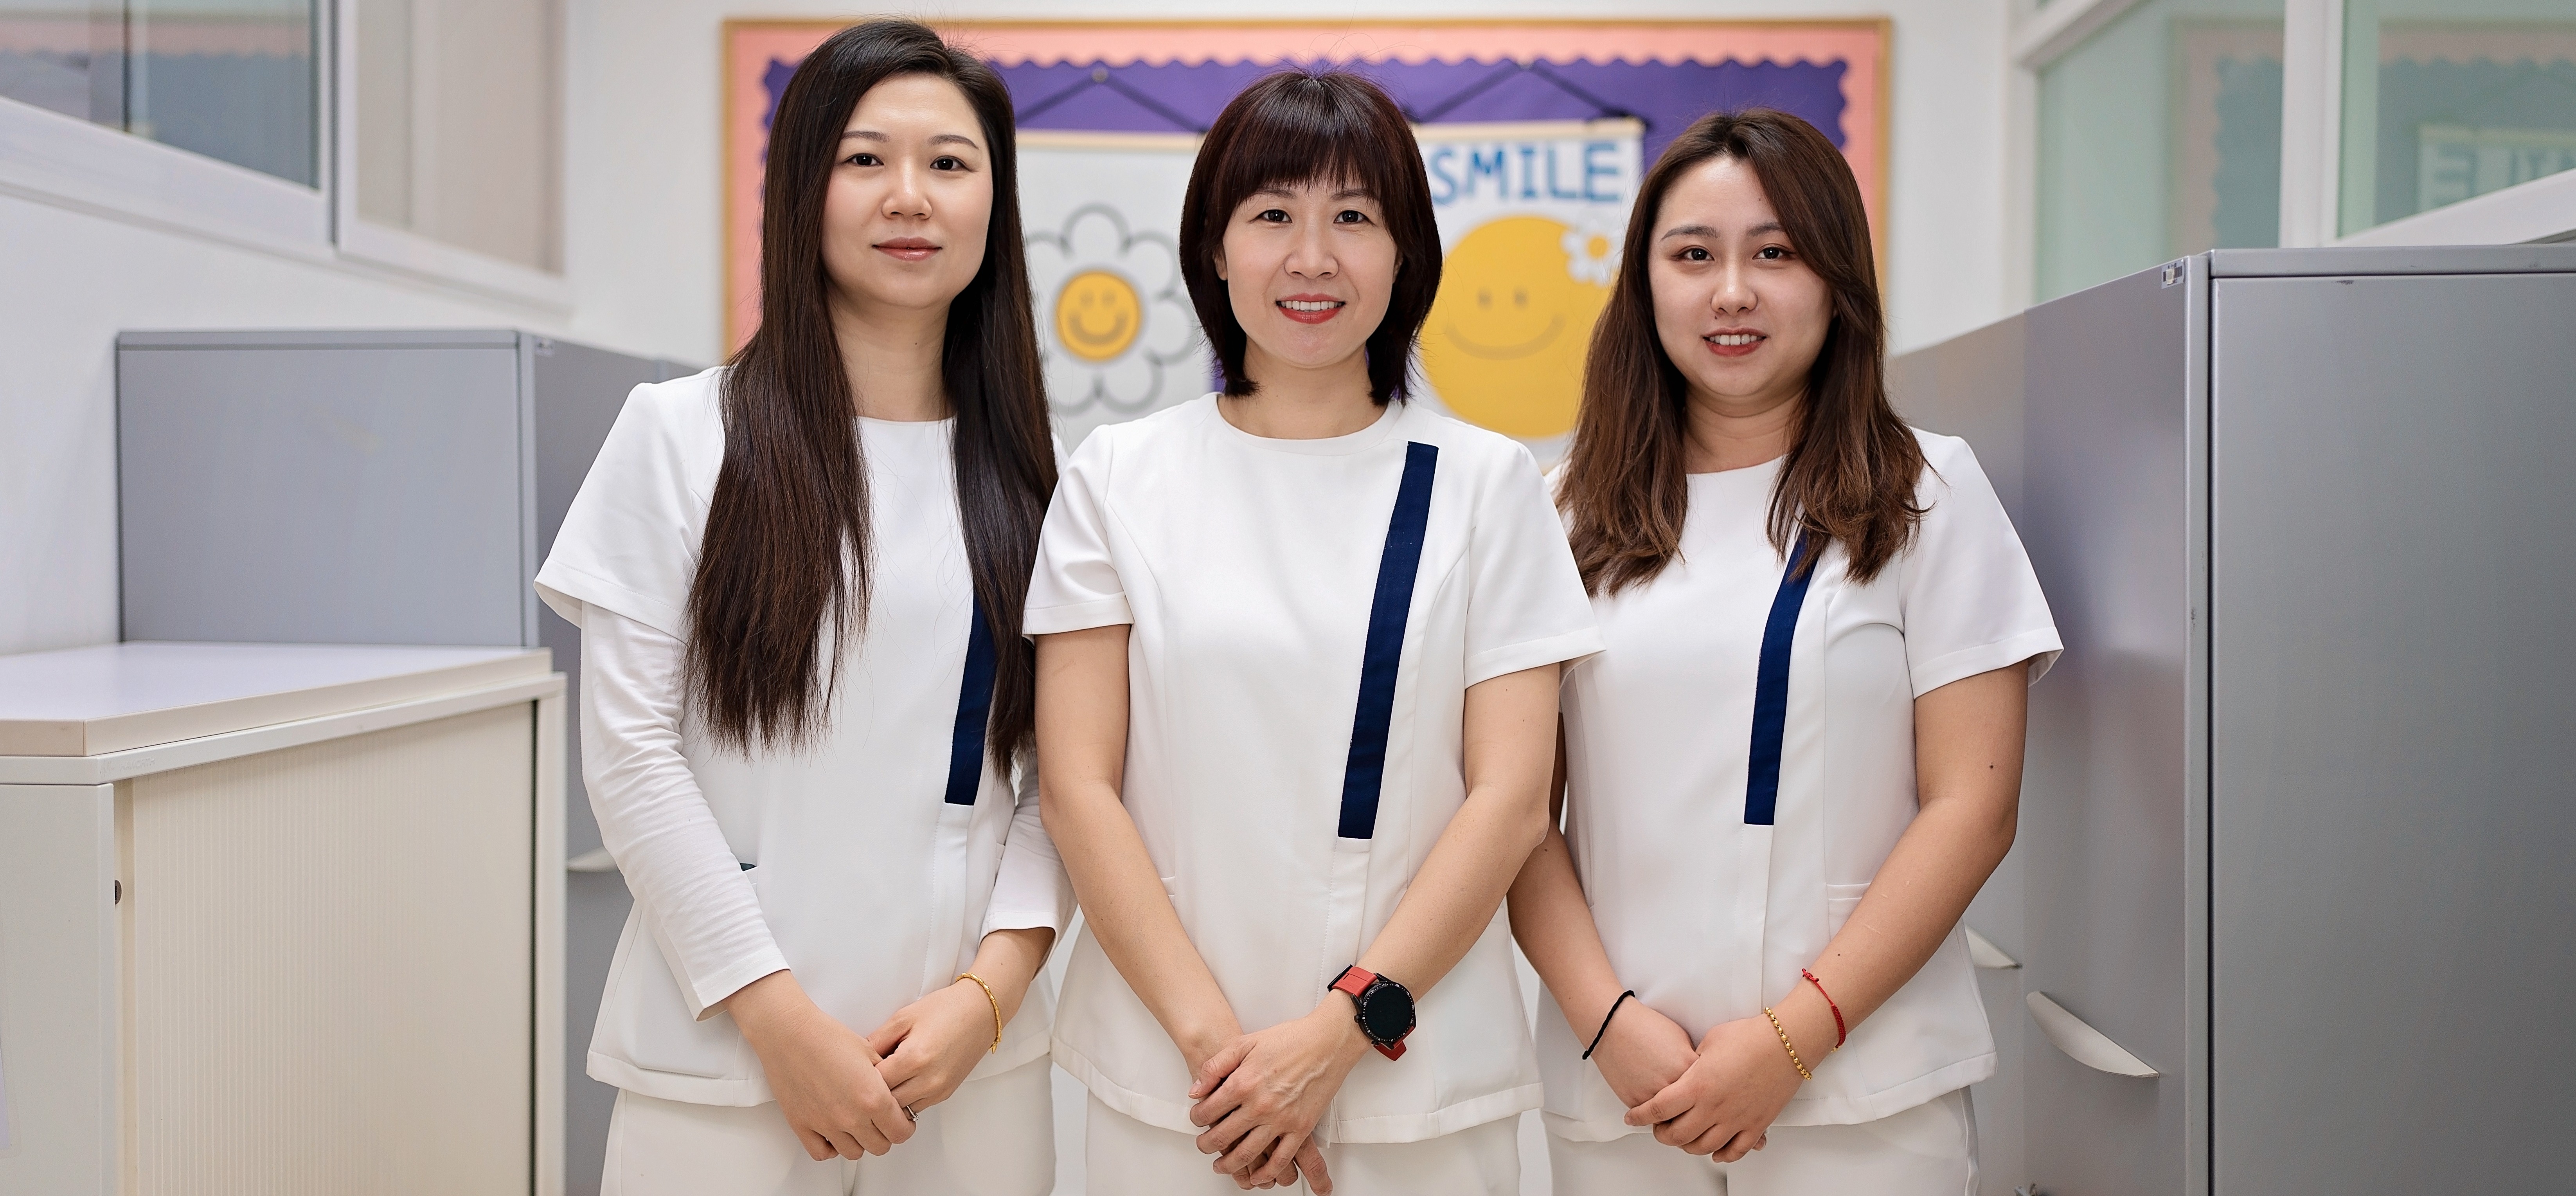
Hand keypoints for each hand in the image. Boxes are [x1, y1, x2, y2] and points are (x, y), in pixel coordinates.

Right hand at [726, 970, 915, 1159]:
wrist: (790, 1033)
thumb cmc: (826, 1037)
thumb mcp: (870, 1052)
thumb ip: (887, 1078)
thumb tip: (894, 1092)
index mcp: (873, 1098)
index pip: (901, 1132)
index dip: (905, 1126)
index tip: (902, 1120)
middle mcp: (850, 1117)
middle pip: (880, 1146)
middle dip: (885, 1135)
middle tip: (881, 1122)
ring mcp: (825, 1124)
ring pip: (853, 1153)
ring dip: (859, 1141)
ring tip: (858, 1126)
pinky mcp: (802, 1126)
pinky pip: (822, 1153)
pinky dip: (830, 1147)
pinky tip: (833, 1133)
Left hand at [866, 978, 1000, 1118]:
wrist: (980, 1012)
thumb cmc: (945, 1009)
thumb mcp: (903, 1017)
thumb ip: (877, 1040)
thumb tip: (857, 1059)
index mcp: (914, 1058)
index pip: (874, 1083)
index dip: (861, 1077)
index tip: (856, 1070)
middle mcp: (928, 1080)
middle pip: (885, 1103)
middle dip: (873, 1092)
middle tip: (865, 1078)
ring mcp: (938, 1090)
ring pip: (900, 1111)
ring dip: (888, 1100)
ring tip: (884, 1081)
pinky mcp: (945, 1094)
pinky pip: (916, 1107)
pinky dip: (905, 1100)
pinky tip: (901, 1083)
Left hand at [1186, 999, 1361, 1192]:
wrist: (1327, 1042)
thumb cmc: (1290, 1039)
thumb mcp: (1245, 1043)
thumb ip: (1215, 1067)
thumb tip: (1195, 1091)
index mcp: (1243, 1083)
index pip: (1208, 1112)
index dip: (1196, 1119)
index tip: (1197, 1119)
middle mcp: (1260, 1105)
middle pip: (1222, 1137)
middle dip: (1206, 1145)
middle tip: (1204, 1145)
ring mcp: (1281, 1120)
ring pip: (1247, 1154)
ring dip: (1229, 1164)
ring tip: (1221, 1165)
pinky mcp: (1301, 1128)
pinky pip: (1281, 1159)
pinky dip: (1266, 1173)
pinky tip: (1257, 1175)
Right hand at [1588, 999, 1698, 1107]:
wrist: (1613, 1027)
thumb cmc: (1645, 1027)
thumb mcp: (1681, 1038)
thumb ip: (1692, 1061)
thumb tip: (1697, 1077)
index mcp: (1688, 1066)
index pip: (1708, 1089)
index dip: (1705, 1089)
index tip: (1704, 1089)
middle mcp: (1673, 1084)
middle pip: (1692, 1108)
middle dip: (1691, 1107)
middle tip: (1690, 1103)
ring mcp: (1654, 1096)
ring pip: (1671, 1118)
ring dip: (1672, 1114)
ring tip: (1669, 1101)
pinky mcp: (1636, 1102)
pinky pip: (1650, 1116)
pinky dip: (1652, 1109)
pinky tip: (1651, 1094)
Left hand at [1626, 1014, 1806, 1160]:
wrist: (1786, 1042)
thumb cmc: (1749, 1036)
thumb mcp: (1708, 1042)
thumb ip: (1692, 1063)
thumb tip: (1686, 1074)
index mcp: (1696, 1085)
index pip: (1658, 1109)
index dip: (1640, 1116)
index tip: (1632, 1118)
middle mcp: (1713, 1108)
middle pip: (1677, 1135)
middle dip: (1661, 1135)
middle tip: (1657, 1129)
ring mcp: (1735, 1120)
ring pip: (1703, 1147)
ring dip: (1688, 1146)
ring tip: (1683, 1139)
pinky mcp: (1756, 1125)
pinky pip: (1735, 1151)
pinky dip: (1722, 1155)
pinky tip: (1715, 1152)